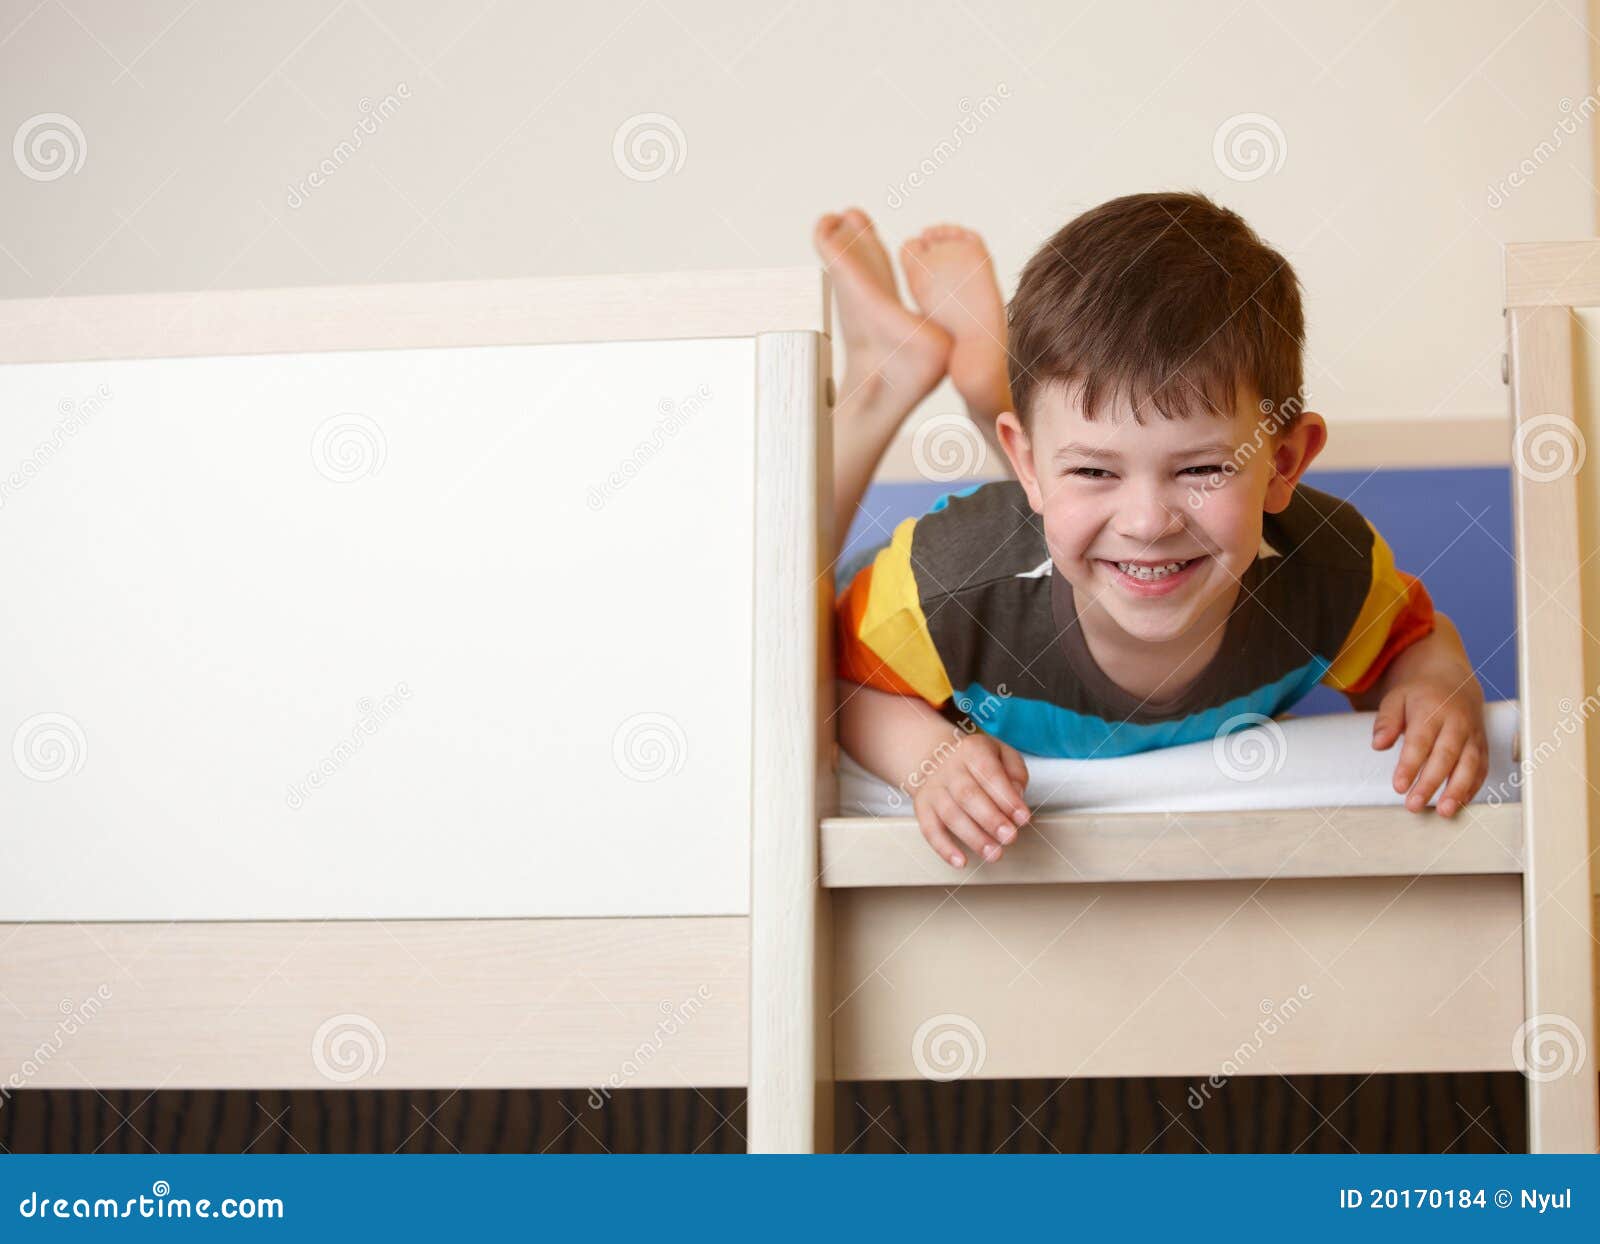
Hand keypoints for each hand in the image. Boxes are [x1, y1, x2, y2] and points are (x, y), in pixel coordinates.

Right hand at [909, 730, 1030, 867]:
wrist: (935, 755)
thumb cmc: (975, 759)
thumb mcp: (1001, 753)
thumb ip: (1015, 772)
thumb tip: (1017, 795)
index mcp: (972, 751)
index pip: (989, 773)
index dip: (1007, 798)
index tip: (1023, 817)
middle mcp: (949, 769)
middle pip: (968, 795)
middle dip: (991, 820)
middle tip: (1009, 837)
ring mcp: (934, 789)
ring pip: (951, 815)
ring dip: (973, 838)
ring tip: (994, 853)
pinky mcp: (923, 808)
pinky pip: (930, 830)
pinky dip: (944, 848)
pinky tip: (961, 861)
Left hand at [1370, 675, 1487, 816]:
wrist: (1452, 680)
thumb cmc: (1420, 694)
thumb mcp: (1395, 699)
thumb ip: (1386, 721)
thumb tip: (1378, 744)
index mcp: (1432, 710)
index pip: (1420, 742)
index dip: (1410, 766)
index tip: (1399, 786)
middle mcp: (1457, 723)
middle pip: (1446, 756)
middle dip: (1431, 784)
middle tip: (1415, 804)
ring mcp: (1473, 734)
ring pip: (1469, 765)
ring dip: (1458, 790)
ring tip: (1443, 811)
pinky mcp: (1482, 744)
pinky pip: (1482, 767)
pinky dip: (1473, 786)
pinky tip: (1460, 802)